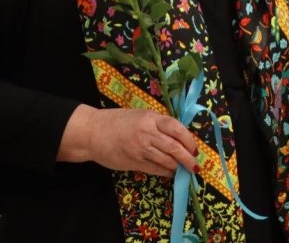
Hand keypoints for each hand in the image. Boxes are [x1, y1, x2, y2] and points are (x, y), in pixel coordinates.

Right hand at [58, 105, 197, 176]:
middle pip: (174, 147)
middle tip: (195, 165)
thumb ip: (158, 124)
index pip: (176, 128)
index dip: (189, 140)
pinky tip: (171, 173)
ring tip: (185, 170)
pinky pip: (154, 168)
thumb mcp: (141, 115)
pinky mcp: (133, 162)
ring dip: (178, 166)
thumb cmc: (118, 122)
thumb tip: (179, 135)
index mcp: (151, 118)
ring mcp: (140, 149)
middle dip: (188, 158)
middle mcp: (147, 133)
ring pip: (166, 160)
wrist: (92, 132)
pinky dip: (165, 172)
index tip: (194, 148)